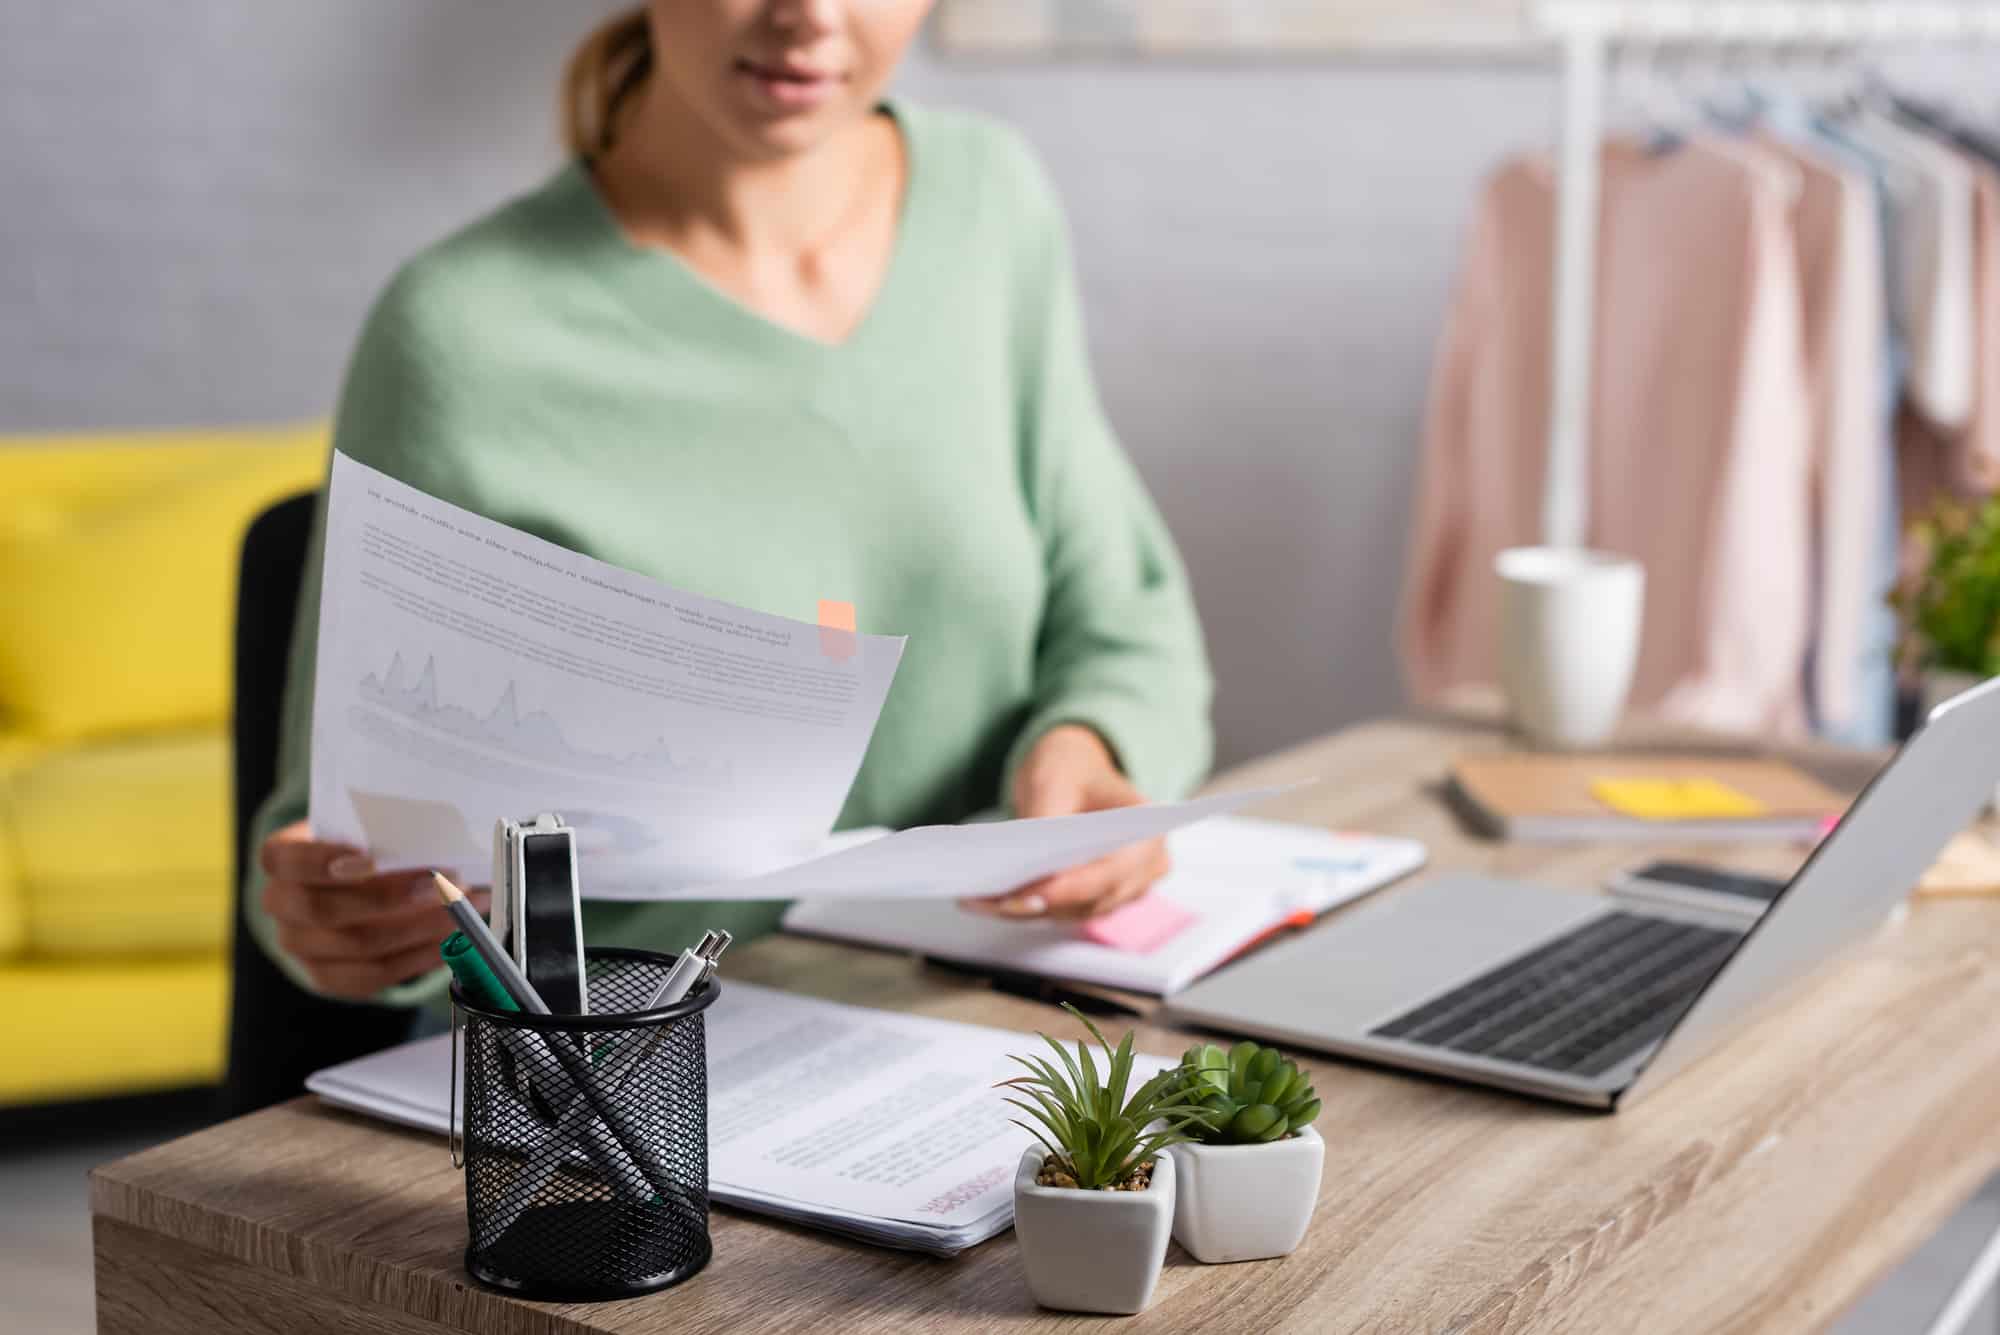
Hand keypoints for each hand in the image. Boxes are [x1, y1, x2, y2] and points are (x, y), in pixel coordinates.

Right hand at [258, 821, 487, 999]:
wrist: (343, 886)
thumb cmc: (360, 846)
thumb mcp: (362, 828)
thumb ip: (387, 833)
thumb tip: (441, 840)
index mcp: (280, 860)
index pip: (285, 861)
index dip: (321, 861)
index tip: (371, 857)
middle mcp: (280, 905)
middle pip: (323, 911)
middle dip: (390, 898)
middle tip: (442, 884)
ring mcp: (300, 946)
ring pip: (357, 946)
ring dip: (419, 929)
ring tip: (461, 912)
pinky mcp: (327, 976)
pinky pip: (375, 975)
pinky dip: (419, 958)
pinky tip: (449, 941)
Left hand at [961, 725, 1169, 920]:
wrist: (1074, 773)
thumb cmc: (1072, 770)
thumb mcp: (1055, 779)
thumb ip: (1046, 818)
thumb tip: (1024, 859)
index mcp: (1147, 832)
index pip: (1109, 874)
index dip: (1067, 890)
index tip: (1025, 895)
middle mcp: (1143, 869)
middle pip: (1089, 901)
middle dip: (1038, 904)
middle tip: (991, 901)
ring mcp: (1122, 889)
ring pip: (1071, 913)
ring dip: (1025, 911)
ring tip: (981, 901)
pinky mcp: (1094, 899)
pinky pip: (1060, 912)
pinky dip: (1025, 908)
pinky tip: (989, 901)